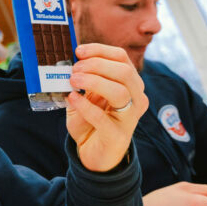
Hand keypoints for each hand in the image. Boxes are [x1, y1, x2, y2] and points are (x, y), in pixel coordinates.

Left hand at [65, 43, 148, 171]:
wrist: (95, 154)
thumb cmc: (91, 122)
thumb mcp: (87, 96)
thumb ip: (83, 79)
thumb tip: (69, 61)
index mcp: (131, 84)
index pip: (122, 58)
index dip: (100, 51)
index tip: (78, 51)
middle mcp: (136, 99)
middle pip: (124, 71)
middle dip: (96, 65)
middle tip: (74, 69)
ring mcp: (130, 118)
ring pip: (120, 92)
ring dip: (94, 81)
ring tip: (73, 80)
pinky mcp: (118, 136)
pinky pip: (102, 117)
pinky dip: (85, 105)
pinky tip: (72, 98)